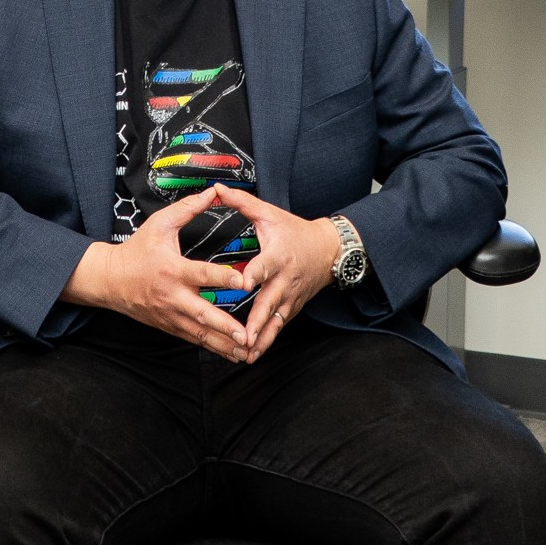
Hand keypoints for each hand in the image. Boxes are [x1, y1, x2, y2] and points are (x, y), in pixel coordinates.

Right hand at [59, 185, 251, 360]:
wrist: (110, 281)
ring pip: (201, 334)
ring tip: (247, 352)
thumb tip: (213, 192)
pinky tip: (232, 354)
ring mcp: (171, 315)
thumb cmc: (137, 250)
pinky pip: (195, 339)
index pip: (202, 275)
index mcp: (173, 270)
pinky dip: (213, 348)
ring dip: (224, 344)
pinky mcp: (170, 326)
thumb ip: (188, 209)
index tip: (244, 282)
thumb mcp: (160, 224)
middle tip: (247, 335)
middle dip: (226, 327)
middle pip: (203, 314)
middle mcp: (173, 296)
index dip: (223, 278)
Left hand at [207, 185, 342, 363]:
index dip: (254, 274)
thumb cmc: (295, 231)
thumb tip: (217, 189)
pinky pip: (279, 327)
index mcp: (277, 256)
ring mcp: (290, 297)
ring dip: (261, 339)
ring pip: (275, 322)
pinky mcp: (292, 308)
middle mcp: (284, 280)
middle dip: (256, 321)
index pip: (264, 266)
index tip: (243, 285)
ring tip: (246, 355)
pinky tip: (252, 355)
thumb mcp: (269, 213)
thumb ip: (242, 203)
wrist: (328, 250)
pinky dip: (267, 341)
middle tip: (243, 336)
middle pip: (270, 303)